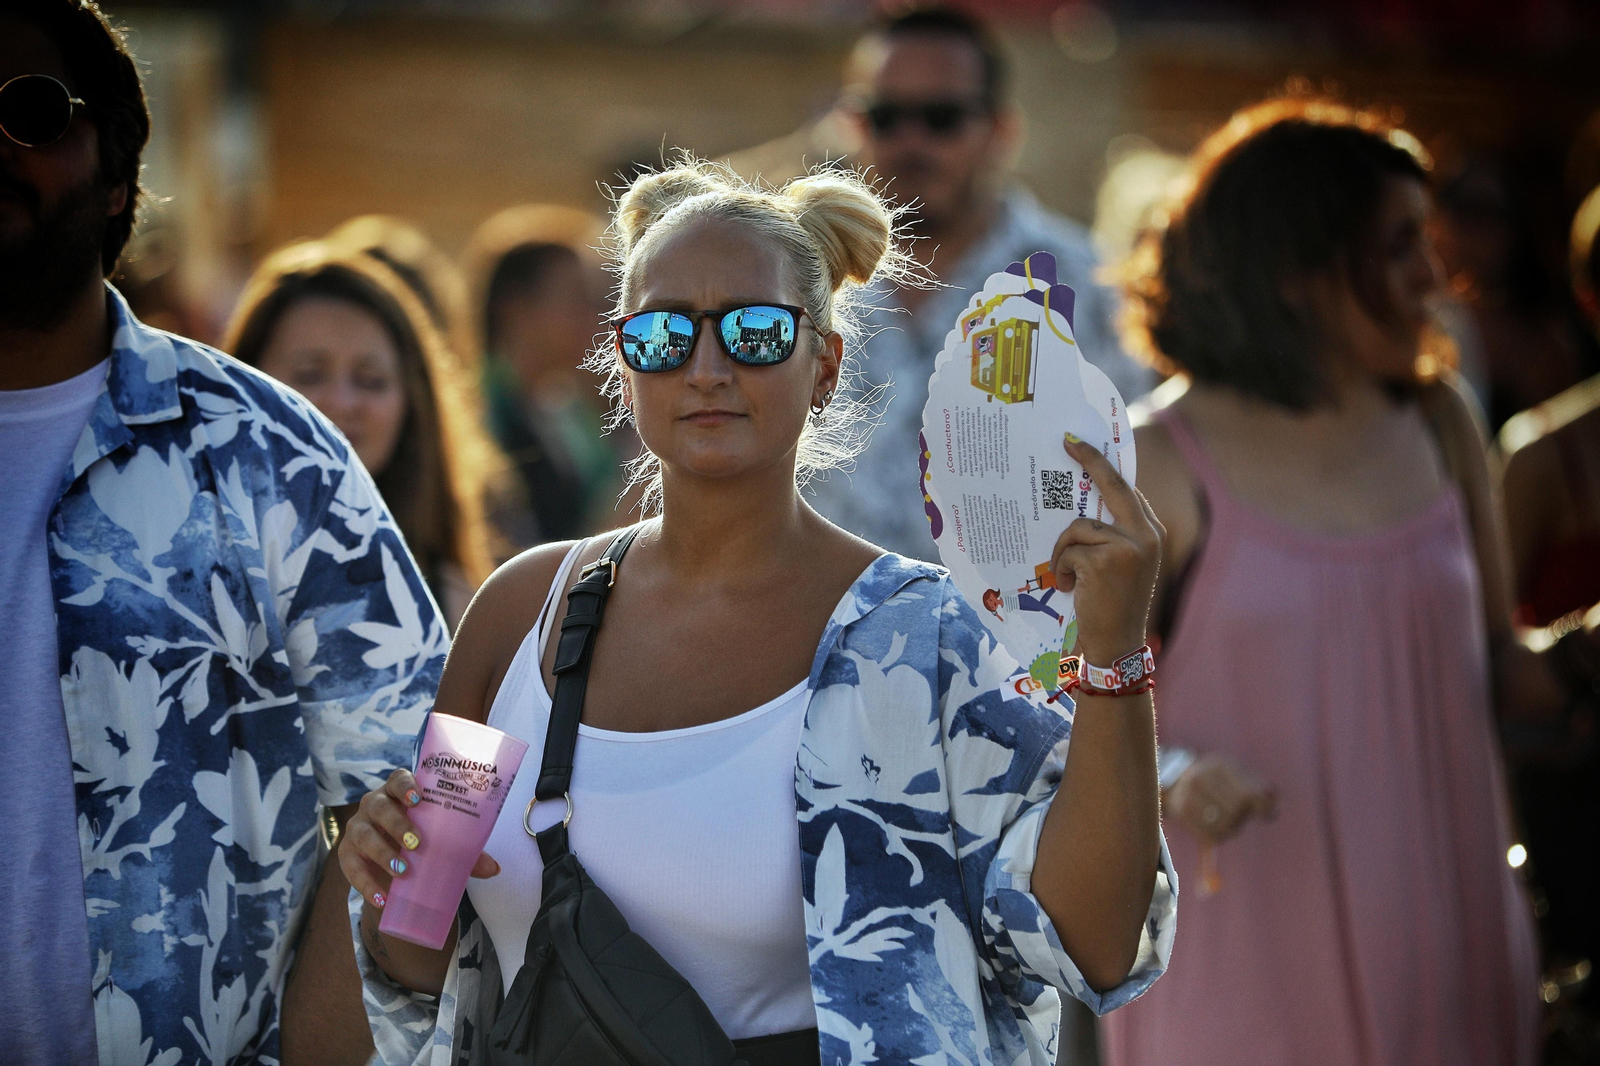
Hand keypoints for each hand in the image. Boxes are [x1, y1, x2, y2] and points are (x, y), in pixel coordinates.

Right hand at [338, 768, 500, 910]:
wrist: (395, 864)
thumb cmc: (423, 839)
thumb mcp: (443, 841)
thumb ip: (466, 851)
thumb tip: (494, 869)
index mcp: (398, 792)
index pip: (397, 778)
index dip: (405, 785)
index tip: (418, 799)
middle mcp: (374, 804)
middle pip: (379, 806)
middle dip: (396, 823)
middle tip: (416, 843)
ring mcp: (358, 827)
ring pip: (363, 834)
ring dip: (381, 852)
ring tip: (402, 871)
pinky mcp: (347, 853)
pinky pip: (351, 867)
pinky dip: (365, 883)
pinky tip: (382, 897)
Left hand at [1052, 435, 1164, 663]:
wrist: (1116, 644)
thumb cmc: (1112, 605)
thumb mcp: (1121, 565)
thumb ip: (1112, 534)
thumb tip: (1081, 502)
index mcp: (1151, 533)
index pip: (1126, 489)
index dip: (1103, 465)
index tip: (1080, 444)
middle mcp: (1146, 535)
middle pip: (1112, 486)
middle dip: (1089, 460)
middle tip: (1066, 442)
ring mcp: (1127, 547)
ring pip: (1078, 527)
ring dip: (1064, 551)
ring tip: (1068, 576)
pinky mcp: (1104, 561)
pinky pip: (1069, 550)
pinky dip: (1061, 568)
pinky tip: (1068, 587)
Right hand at [1165, 753, 1276, 844]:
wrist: (1175, 778)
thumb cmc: (1216, 777)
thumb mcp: (1235, 771)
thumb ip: (1257, 785)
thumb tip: (1272, 806)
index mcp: (1218, 765)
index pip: (1249, 793)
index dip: (1264, 806)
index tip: (1268, 814)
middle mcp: (1200, 778)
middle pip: (1237, 810)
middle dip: (1244, 814)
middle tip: (1242, 812)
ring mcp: (1188, 796)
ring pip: (1225, 826)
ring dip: (1233, 826)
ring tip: (1228, 817)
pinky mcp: (1181, 813)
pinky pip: (1211, 836)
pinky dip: (1220, 835)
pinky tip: (1217, 825)